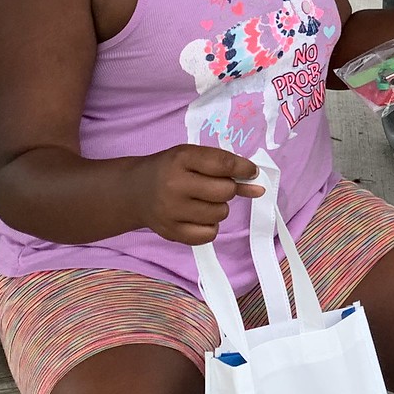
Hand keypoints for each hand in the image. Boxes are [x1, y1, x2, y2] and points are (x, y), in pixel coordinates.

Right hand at [130, 145, 263, 244]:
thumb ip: (225, 168)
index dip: (243, 169)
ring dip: (219, 208)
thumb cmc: (171, 170)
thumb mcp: (193, 159)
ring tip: (202, 201)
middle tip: (216, 187)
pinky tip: (198, 216)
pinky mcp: (171, 232)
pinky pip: (209, 234)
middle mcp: (174, 184)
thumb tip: (259, 187)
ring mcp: (171, 211)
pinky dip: (210, 226)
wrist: (135, 191)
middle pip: (225, 191)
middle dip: (228, 189)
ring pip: (220, 213)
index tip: (251, 172)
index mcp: (181, 158)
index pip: (223, 164)